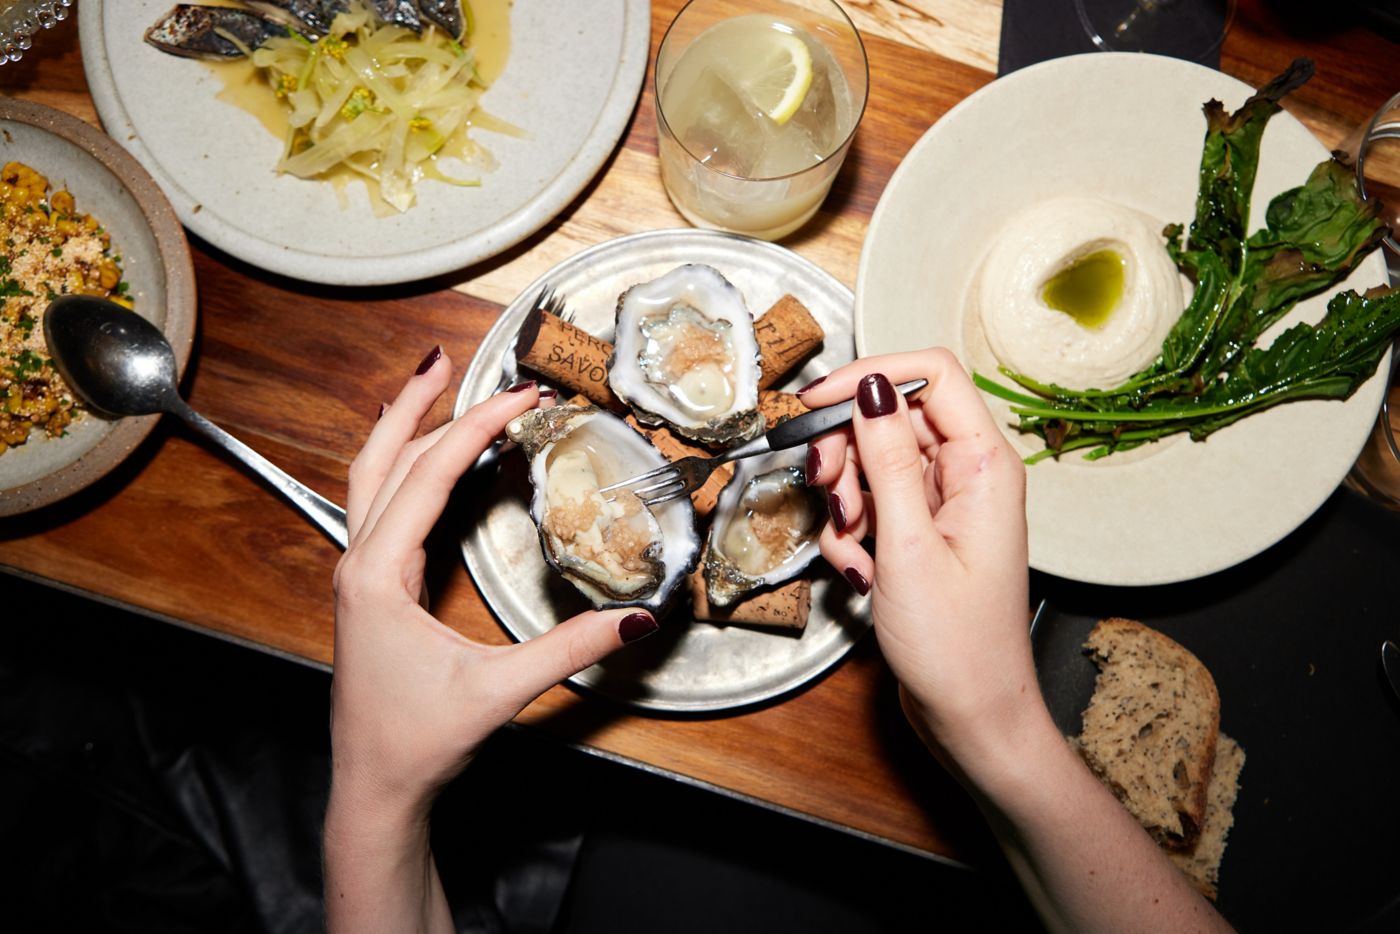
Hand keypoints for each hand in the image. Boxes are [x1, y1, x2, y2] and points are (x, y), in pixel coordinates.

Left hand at [330, 348, 655, 817]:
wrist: (375, 786)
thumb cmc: (417, 740)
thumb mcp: (498, 692)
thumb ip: (568, 649)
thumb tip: (636, 617)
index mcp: (375, 574)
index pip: (428, 474)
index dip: (477, 428)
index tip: (521, 395)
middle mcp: (357, 563)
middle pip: (380, 457)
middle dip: (416, 402)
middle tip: (451, 359)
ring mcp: (358, 574)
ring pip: (371, 477)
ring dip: (403, 427)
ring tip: (435, 385)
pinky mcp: (369, 587)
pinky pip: (381, 505)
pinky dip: (406, 467)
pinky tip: (435, 460)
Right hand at [800, 349, 1035, 769]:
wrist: (970, 715)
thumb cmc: (956, 645)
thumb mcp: (908, 545)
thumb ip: (886, 458)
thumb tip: (870, 386)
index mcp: (984, 464)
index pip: (931, 373)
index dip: (870, 375)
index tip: (816, 401)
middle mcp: (968, 475)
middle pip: (890, 418)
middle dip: (847, 452)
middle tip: (828, 491)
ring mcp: (943, 505)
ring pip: (873, 462)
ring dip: (846, 500)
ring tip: (854, 546)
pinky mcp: (921, 533)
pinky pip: (872, 505)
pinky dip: (852, 534)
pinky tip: (861, 572)